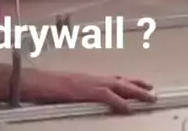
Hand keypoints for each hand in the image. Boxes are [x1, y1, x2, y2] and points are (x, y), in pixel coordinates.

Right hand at [25, 71, 156, 113]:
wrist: (35, 82)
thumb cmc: (45, 86)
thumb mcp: (65, 90)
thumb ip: (78, 93)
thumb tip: (83, 99)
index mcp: (87, 78)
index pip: (112, 78)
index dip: (128, 81)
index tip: (141, 84)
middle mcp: (92, 78)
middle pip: (120, 80)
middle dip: (138, 85)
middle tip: (153, 91)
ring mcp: (90, 83)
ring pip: (119, 86)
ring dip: (136, 92)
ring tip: (150, 98)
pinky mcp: (87, 91)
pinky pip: (108, 96)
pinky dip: (120, 103)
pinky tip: (129, 109)